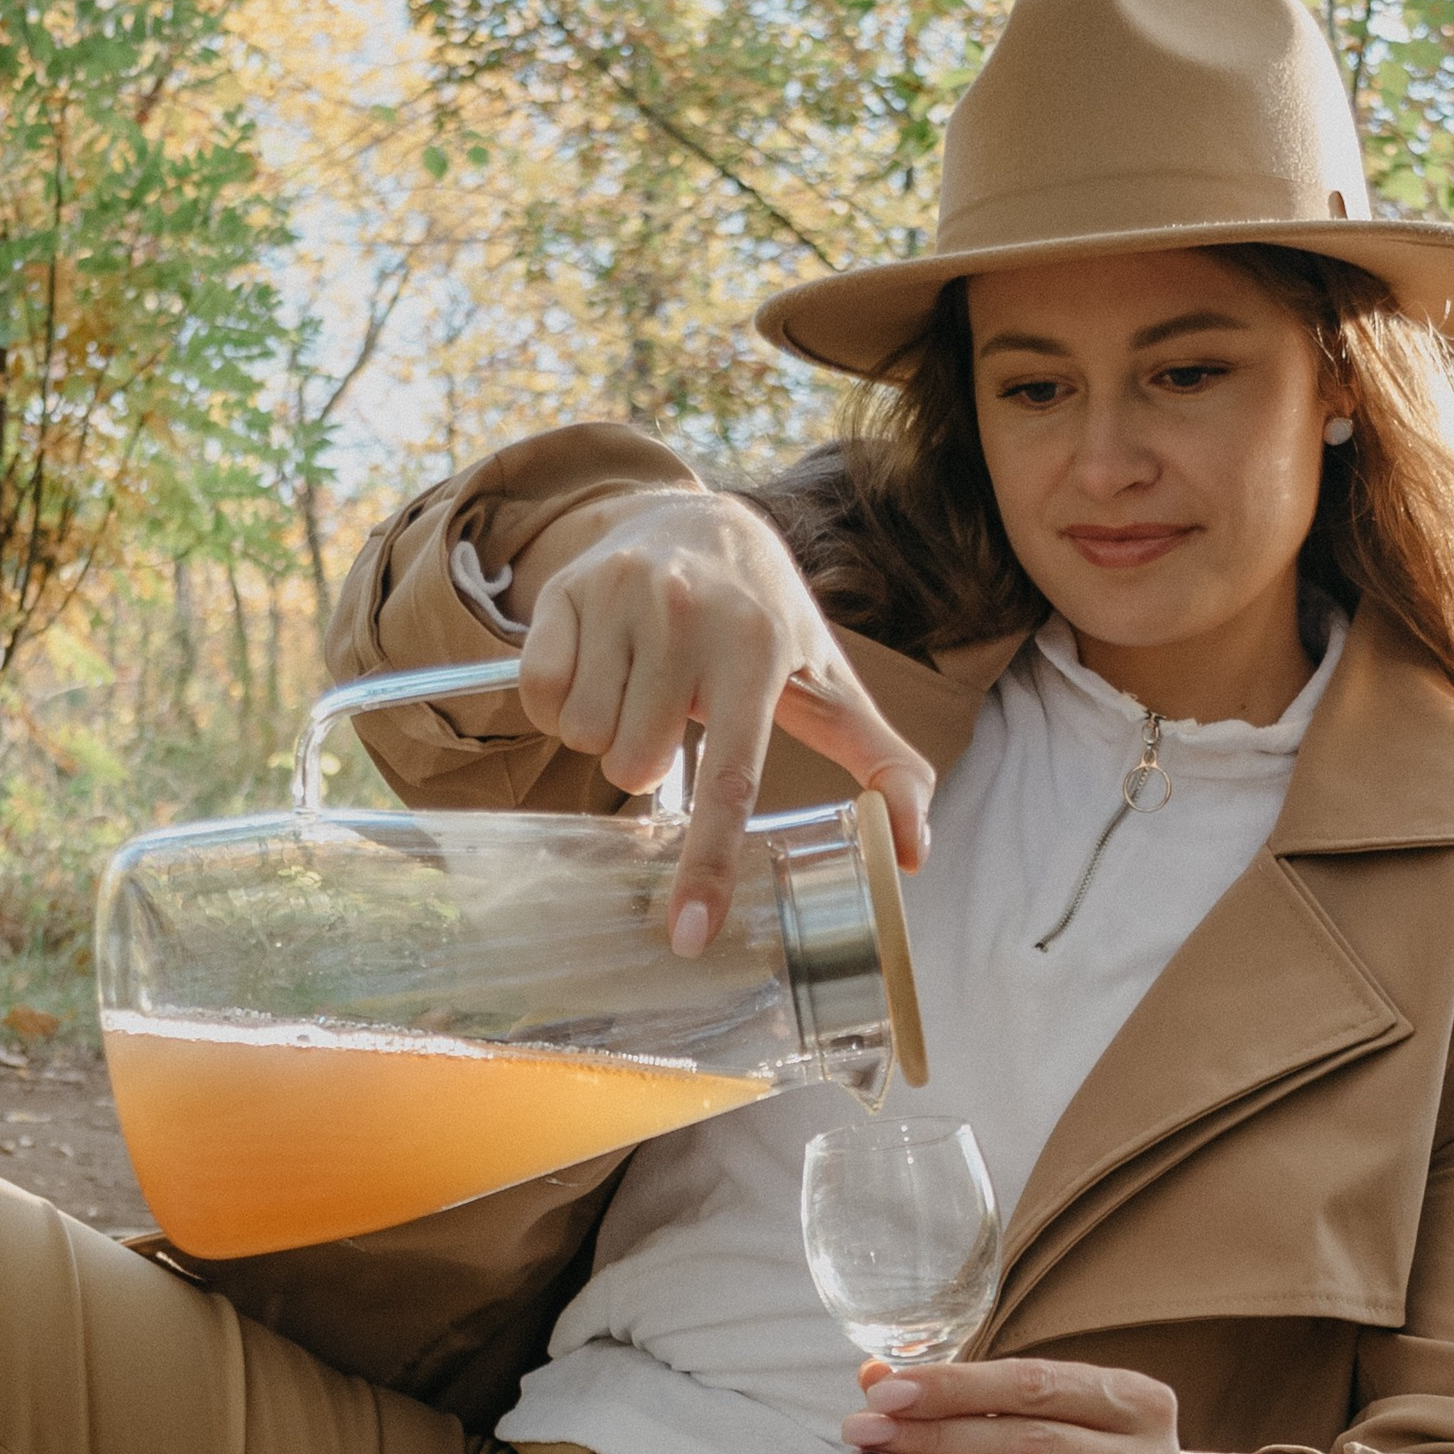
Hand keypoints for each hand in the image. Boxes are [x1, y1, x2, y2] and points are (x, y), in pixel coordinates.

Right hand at [513, 491, 934, 949]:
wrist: (698, 519)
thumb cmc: (769, 623)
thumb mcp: (829, 684)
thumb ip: (883, 765)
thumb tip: (915, 855)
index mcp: (755, 649)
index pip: (728, 780)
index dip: (707, 864)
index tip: (689, 934)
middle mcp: (685, 615)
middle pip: (634, 767)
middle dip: (650, 759)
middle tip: (677, 711)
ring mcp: (617, 595)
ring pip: (583, 736)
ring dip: (607, 731)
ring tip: (642, 684)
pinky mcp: (561, 589)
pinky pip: (538, 699)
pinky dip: (561, 704)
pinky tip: (600, 667)